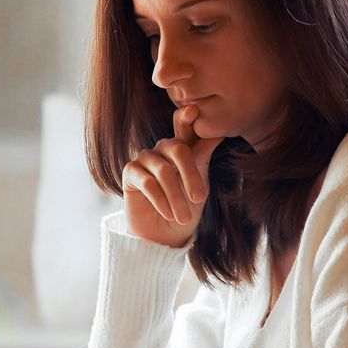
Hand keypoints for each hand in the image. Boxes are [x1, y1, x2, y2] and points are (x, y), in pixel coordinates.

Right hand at [121, 105, 223, 248]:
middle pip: (177, 148)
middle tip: (199, 198)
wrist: (165, 237)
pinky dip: (160, 200)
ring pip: (163, 170)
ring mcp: (144, 159)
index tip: (193, 110)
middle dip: (190, 175)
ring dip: (176, 196)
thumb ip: (202, 158)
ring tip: (183, 216)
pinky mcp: (130, 173)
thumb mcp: (200, 185)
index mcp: (181, 147)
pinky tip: (168, 213)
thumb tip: (218, 134)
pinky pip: (147, 182)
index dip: (186, 117)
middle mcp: (161, 149)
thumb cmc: (186, 210)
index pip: (183, 127)